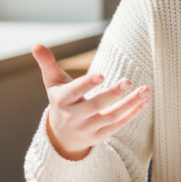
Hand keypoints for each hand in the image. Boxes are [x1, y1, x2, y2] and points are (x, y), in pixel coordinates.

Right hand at [33, 44, 149, 160]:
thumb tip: (36, 45)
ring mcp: (87, 128)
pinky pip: (118, 125)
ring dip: (129, 104)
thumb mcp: (53, 83)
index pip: (73, 93)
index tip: (102, 74)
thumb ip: (47, 64)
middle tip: (128, 80)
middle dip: (112, 93)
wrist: (61, 135)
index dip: (86, 84)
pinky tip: (144, 101)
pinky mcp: (99, 136)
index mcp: (61, 101)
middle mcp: (73, 117)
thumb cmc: (61, 100)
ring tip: (144, 90)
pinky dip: (132, 114)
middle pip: (95, 106)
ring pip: (111, 117)